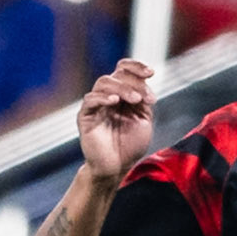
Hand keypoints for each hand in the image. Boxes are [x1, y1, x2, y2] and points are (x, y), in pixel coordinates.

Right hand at [78, 59, 154, 184]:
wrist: (116, 169)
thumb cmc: (129, 146)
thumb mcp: (143, 121)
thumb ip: (144, 102)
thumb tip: (144, 84)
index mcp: (122, 94)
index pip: (124, 70)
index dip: (137, 67)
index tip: (151, 72)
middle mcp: (107, 96)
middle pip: (116, 75)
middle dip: (134, 82)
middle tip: (147, 98)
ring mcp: (95, 105)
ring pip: (104, 83)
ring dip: (123, 88)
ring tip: (136, 101)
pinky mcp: (85, 117)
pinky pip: (90, 100)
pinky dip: (103, 97)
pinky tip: (115, 101)